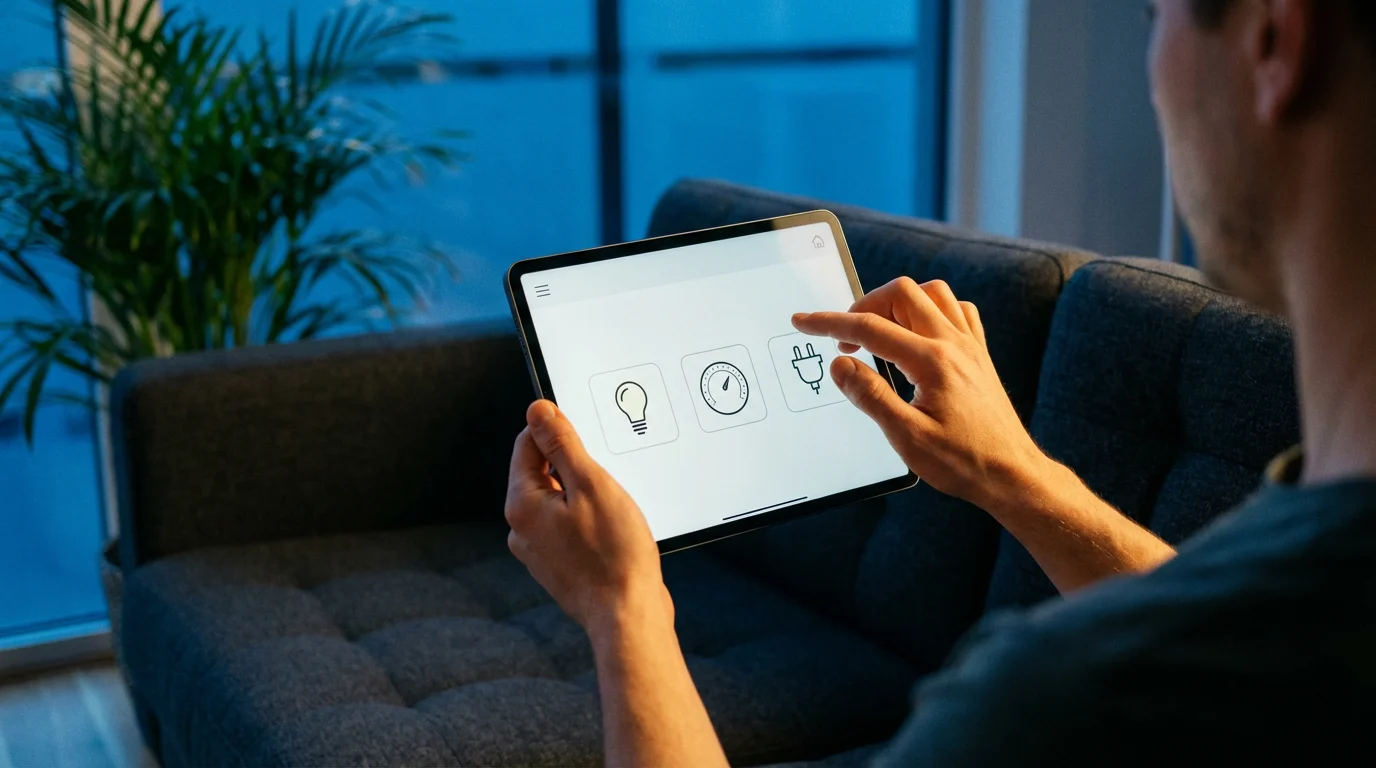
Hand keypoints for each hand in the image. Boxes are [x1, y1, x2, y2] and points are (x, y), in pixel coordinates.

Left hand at [505, 400, 670, 631]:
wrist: (627, 616)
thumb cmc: (614, 553)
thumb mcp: (591, 485)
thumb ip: (562, 444)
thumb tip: (538, 410)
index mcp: (522, 504)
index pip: (528, 445)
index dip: (557, 430)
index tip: (587, 431)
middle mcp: (521, 529)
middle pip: (543, 474)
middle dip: (575, 466)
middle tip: (609, 473)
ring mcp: (537, 551)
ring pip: (558, 502)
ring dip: (584, 495)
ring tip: (615, 506)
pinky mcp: (557, 567)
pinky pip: (568, 528)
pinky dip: (588, 520)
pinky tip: (613, 530)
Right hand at [792, 277, 1048, 510]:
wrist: (1012, 475)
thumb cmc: (964, 462)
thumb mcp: (908, 438)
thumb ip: (871, 397)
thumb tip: (841, 365)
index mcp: (933, 362)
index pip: (870, 329)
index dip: (830, 323)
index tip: (804, 322)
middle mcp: (954, 345)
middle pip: (902, 294)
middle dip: (865, 306)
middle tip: (846, 338)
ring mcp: (970, 346)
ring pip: (932, 294)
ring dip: (898, 303)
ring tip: (879, 332)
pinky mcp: (979, 355)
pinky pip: (957, 310)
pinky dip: (931, 310)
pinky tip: (918, 333)